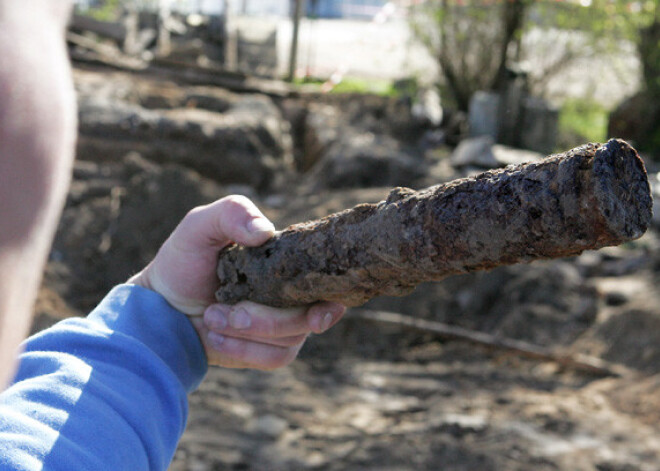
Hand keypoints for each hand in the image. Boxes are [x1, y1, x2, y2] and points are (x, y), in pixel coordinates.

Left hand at [129, 195, 345, 369]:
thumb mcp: (200, 226)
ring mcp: (282, 325)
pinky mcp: (266, 351)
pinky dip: (244, 350)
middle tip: (227, 310)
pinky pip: (276, 357)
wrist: (159, 306)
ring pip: (292, 339)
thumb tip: (266, 232)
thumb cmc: (183, 261)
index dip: (331, 298)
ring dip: (248, 333)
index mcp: (286, 263)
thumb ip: (232, 213)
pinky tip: (216, 335)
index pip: (326, 280)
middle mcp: (291, 295)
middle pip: (309, 316)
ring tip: (211, 317)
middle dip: (268, 319)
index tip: (318, 310)